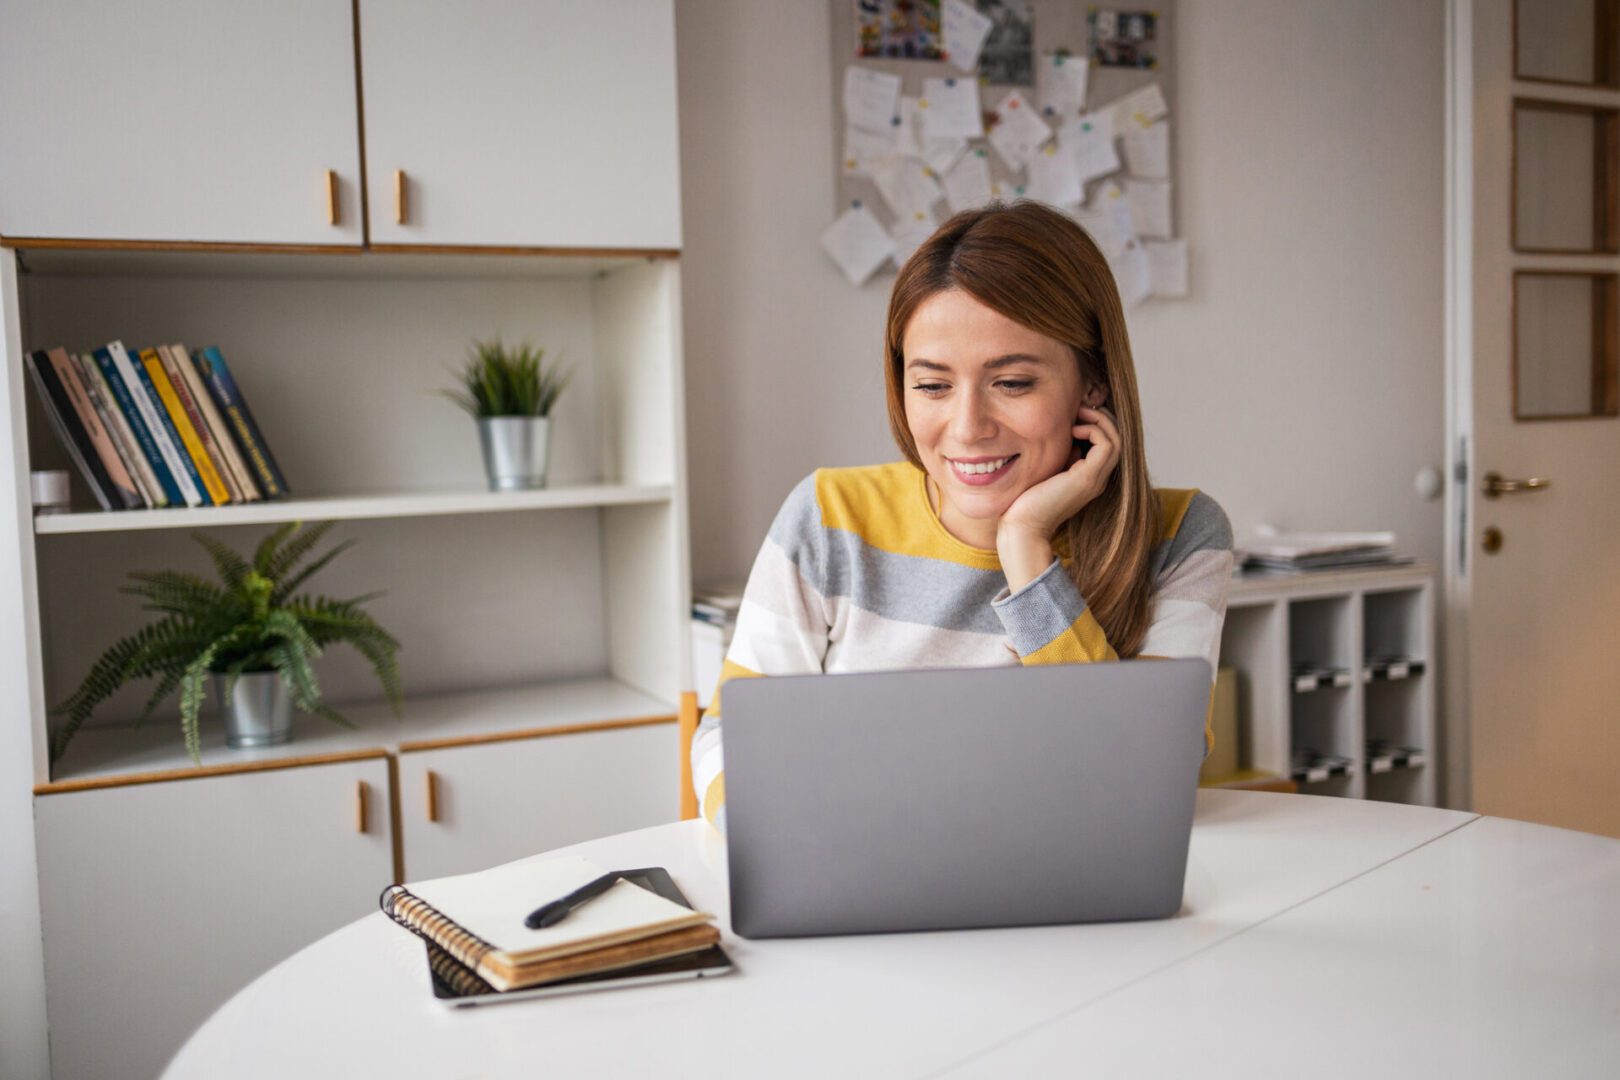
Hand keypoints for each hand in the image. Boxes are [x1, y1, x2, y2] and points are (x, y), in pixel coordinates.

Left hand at [998, 406, 1121, 542]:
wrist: (1023, 526)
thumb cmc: (1028, 501)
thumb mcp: (1049, 471)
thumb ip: (1064, 456)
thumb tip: (1071, 437)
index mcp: (1089, 477)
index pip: (1108, 444)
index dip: (1097, 423)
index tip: (1075, 413)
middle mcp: (1098, 479)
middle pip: (1117, 439)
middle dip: (1102, 417)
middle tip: (1081, 407)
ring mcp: (1095, 479)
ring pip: (1117, 440)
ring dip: (1100, 420)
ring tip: (1079, 414)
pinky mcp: (1087, 478)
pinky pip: (1106, 444)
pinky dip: (1093, 430)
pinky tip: (1073, 430)